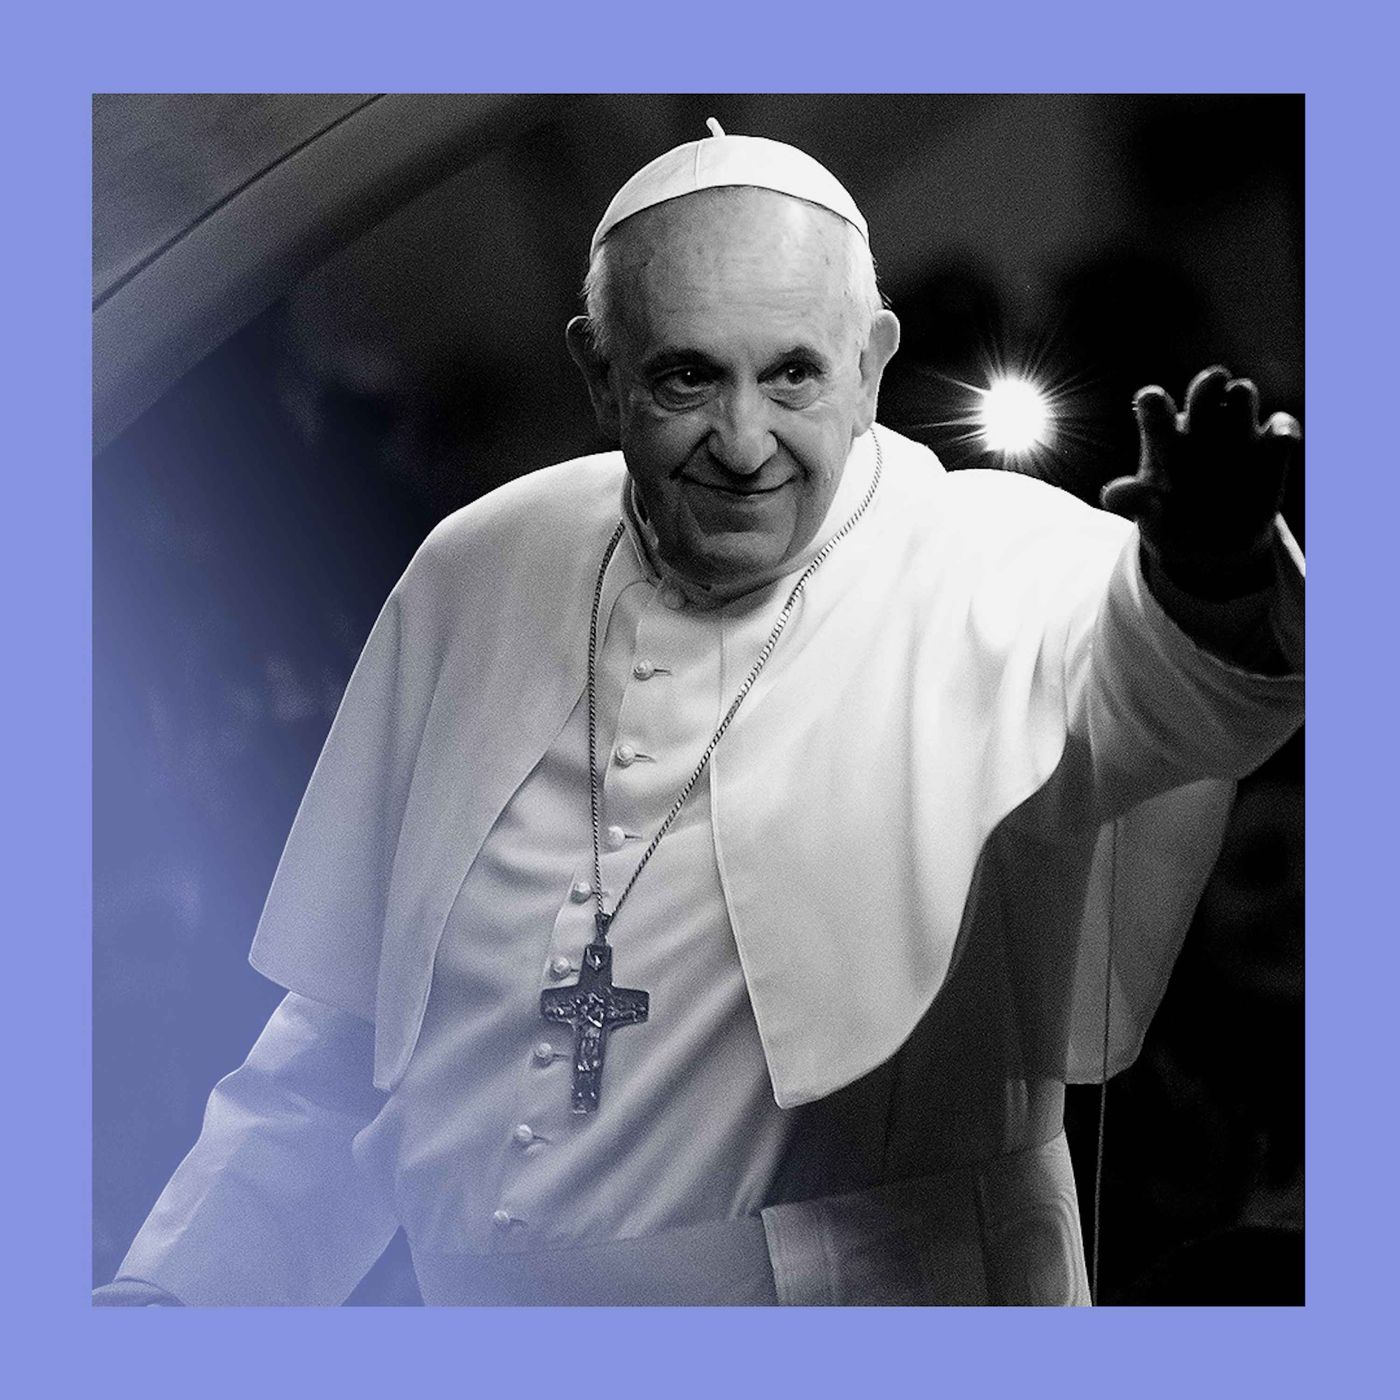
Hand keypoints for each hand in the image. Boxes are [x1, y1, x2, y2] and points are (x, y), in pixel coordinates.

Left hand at [1100, 366, 1299, 596]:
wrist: (1208, 545)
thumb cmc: (1170, 518)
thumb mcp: (1149, 514)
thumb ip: (1133, 501)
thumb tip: (1112, 496)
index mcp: (1163, 435)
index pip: (1155, 407)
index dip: (1154, 402)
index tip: (1152, 400)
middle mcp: (1200, 426)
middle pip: (1204, 390)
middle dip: (1207, 384)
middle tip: (1211, 381)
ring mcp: (1236, 433)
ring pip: (1241, 396)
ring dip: (1241, 394)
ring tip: (1238, 396)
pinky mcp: (1269, 450)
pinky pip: (1280, 428)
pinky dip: (1282, 428)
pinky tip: (1279, 437)